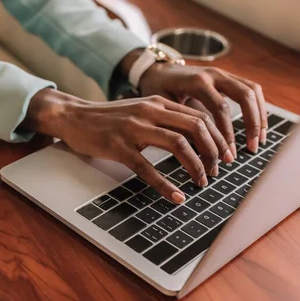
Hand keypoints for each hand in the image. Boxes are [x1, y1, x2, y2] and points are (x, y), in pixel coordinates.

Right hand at [23, 89, 234, 203]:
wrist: (73, 117)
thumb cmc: (108, 118)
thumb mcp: (140, 111)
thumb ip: (165, 119)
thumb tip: (195, 137)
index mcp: (158, 103)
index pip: (200, 116)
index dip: (218, 138)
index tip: (226, 156)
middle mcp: (150, 112)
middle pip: (196, 127)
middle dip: (213, 152)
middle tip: (217, 171)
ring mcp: (133, 129)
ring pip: (178, 144)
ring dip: (196, 166)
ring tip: (201, 182)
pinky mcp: (118, 147)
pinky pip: (147, 168)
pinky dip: (165, 185)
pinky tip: (175, 197)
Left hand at [139, 63, 267, 155]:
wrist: (156, 70)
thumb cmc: (156, 89)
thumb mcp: (162, 105)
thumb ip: (180, 122)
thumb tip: (196, 151)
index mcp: (197, 81)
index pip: (220, 108)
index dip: (227, 133)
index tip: (228, 155)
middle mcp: (214, 74)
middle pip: (244, 96)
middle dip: (251, 124)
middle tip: (251, 149)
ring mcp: (223, 73)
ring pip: (252, 90)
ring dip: (259, 116)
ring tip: (258, 140)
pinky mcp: (227, 77)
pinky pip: (250, 89)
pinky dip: (258, 107)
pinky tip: (258, 126)